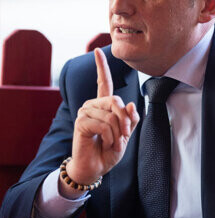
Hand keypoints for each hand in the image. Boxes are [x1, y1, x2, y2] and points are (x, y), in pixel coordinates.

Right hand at [64, 49, 139, 195]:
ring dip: (118, 133)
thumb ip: (130, 118)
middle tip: (125, 136)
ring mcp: (84, 112)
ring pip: (111, 116)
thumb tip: (130, 104)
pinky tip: (106, 144)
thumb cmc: (109, 149)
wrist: (96, 166)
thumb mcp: (126, 133)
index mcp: (103, 106)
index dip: (101, 67)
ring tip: (113, 143)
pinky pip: (104, 125)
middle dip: (125, 121)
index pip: (103, 82)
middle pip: (115, 101)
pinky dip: (110, 138)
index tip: (97, 50)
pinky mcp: (81, 122)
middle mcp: (92, 105)